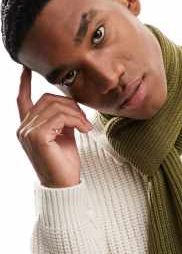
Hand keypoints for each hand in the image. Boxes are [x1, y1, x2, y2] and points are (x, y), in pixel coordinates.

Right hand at [16, 65, 92, 187]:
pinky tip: (84, 130)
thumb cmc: (65, 164)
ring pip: (55, 106)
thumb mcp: (64, 136)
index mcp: (27, 127)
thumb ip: (61, 119)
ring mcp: (27, 132)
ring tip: (86, 127)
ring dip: (76, 114)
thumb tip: (69, 104)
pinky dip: (76, 120)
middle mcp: (23, 128)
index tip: (28, 67)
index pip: (22, 99)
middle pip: (47, 99)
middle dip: (71, 105)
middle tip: (85, 120)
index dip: (24, 82)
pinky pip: (59, 117)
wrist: (65, 186)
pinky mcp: (37, 136)